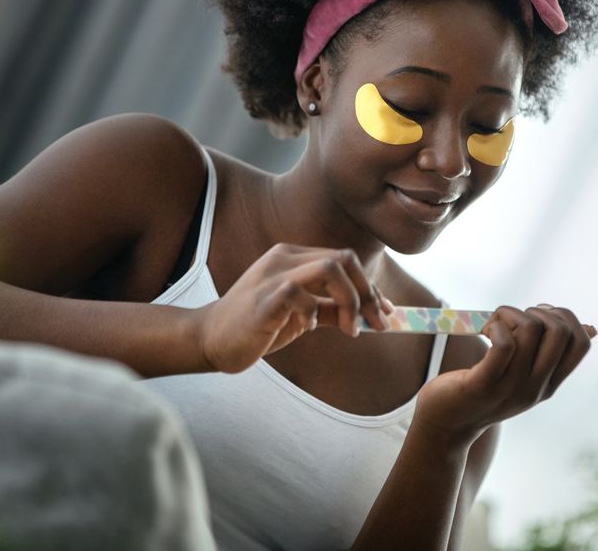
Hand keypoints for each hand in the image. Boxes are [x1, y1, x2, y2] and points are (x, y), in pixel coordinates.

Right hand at [196, 243, 390, 372]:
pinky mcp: (262, 298)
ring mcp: (272, 274)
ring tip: (350, 330)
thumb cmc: (257, 326)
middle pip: (344, 259)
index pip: (344, 260)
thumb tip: (368, 315)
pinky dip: (313, 313)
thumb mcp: (301, 315)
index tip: (387, 313)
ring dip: (350, 300)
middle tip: (378, 324)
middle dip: (369, 293)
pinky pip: (300, 295)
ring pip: (329, 268)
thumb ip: (330, 309)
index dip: (371, 287)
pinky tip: (308, 328)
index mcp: (293, 257)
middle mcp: (284, 258)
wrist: (210, 339)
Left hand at [413, 303, 597, 444]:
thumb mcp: (522, 375)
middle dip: (538, 311)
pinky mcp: (484, 384)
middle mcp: (536, 387)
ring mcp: (512, 387)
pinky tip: (484, 330)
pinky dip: (495, 326)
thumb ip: (547, 355)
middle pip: (560, 332)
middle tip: (512, 318)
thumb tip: (593, 328)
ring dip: (509, 313)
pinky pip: (504, 344)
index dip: (565, 318)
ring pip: (530, 330)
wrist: (445, 426)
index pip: (581, 344)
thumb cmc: (482, 390)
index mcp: (549, 383)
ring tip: (491, 324)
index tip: (539, 314)